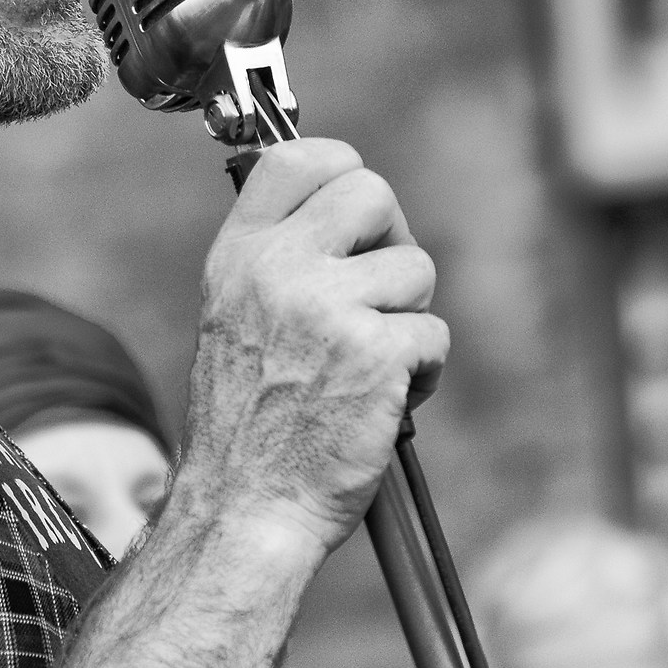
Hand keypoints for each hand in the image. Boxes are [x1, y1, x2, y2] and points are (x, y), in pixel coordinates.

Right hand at [169, 138, 448, 558]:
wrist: (244, 510)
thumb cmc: (247, 425)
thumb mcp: (234, 319)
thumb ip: (277, 260)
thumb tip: (345, 206)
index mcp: (237, 257)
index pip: (294, 158)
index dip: (340, 169)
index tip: (355, 216)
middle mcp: (277, 269)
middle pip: (371, 192)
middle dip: (392, 241)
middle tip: (380, 293)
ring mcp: (327, 308)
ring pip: (415, 269)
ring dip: (408, 318)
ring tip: (369, 367)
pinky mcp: (376, 353)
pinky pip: (433, 332)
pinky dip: (424, 372)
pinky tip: (385, 402)